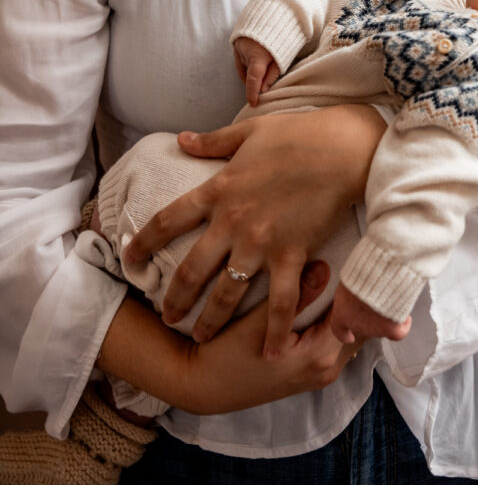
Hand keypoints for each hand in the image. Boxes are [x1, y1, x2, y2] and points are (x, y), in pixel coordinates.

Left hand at [125, 105, 384, 357]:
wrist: (342, 148)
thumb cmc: (298, 134)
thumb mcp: (249, 131)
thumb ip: (212, 141)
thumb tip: (181, 140)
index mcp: (218, 190)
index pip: (168, 220)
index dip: (143, 241)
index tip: (128, 258)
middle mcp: (232, 221)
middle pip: (191, 269)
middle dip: (174, 298)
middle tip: (166, 317)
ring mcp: (261, 242)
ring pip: (226, 293)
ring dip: (211, 320)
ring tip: (201, 338)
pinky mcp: (292, 255)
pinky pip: (279, 302)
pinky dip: (273, 330)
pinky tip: (268, 353)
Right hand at [178, 260, 359, 414]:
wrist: (203, 387)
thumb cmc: (225, 355)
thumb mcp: (256, 323)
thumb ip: (294, 296)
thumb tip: (324, 266)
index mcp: (319, 356)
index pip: (356, 316)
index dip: (358, 287)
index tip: (358, 256)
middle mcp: (327, 368)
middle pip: (359, 327)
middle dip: (357, 296)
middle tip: (356, 258)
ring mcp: (320, 372)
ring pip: (349, 333)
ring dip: (347, 308)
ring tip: (344, 272)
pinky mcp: (311, 370)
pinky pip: (335, 339)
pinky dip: (336, 319)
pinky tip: (327, 295)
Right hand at [233, 37, 279, 105]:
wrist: (275, 11)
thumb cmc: (283, 36)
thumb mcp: (282, 57)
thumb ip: (272, 74)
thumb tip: (263, 90)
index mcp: (257, 55)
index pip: (253, 79)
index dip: (252, 93)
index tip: (253, 103)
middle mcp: (245, 51)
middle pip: (249, 72)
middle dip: (256, 79)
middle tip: (265, 81)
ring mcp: (238, 46)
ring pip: (244, 65)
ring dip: (252, 69)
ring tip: (263, 61)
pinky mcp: (235, 42)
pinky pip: (240, 58)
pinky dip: (246, 62)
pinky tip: (255, 59)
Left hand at [330, 282, 411, 343]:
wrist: (376, 280)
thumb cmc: (359, 276)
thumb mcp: (347, 279)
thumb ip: (350, 289)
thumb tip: (355, 284)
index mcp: (341, 314)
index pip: (339, 329)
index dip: (344, 334)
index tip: (349, 337)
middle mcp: (357, 325)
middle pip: (364, 325)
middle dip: (370, 315)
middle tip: (377, 300)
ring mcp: (374, 329)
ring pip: (382, 325)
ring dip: (386, 315)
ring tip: (392, 300)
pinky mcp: (391, 329)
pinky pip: (399, 332)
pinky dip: (403, 325)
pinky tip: (406, 317)